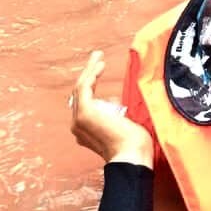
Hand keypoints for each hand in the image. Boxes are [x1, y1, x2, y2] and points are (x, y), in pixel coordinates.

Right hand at [70, 50, 153, 167]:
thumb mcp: (122, 125)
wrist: (132, 154)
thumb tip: (113, 101)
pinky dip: (91, 74)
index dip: (91, 84)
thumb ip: (114, 114)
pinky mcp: (85, 112)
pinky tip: (99, 65)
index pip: (84, 102)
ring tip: (98, 56)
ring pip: (80, 88)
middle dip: (88, 73)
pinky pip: (84, 87)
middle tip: (97, 58)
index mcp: (85, 130)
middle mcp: (77, 125)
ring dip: (89, 70)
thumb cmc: (133, 144)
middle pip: (79, 93)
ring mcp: (79, 119)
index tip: (99, 70)